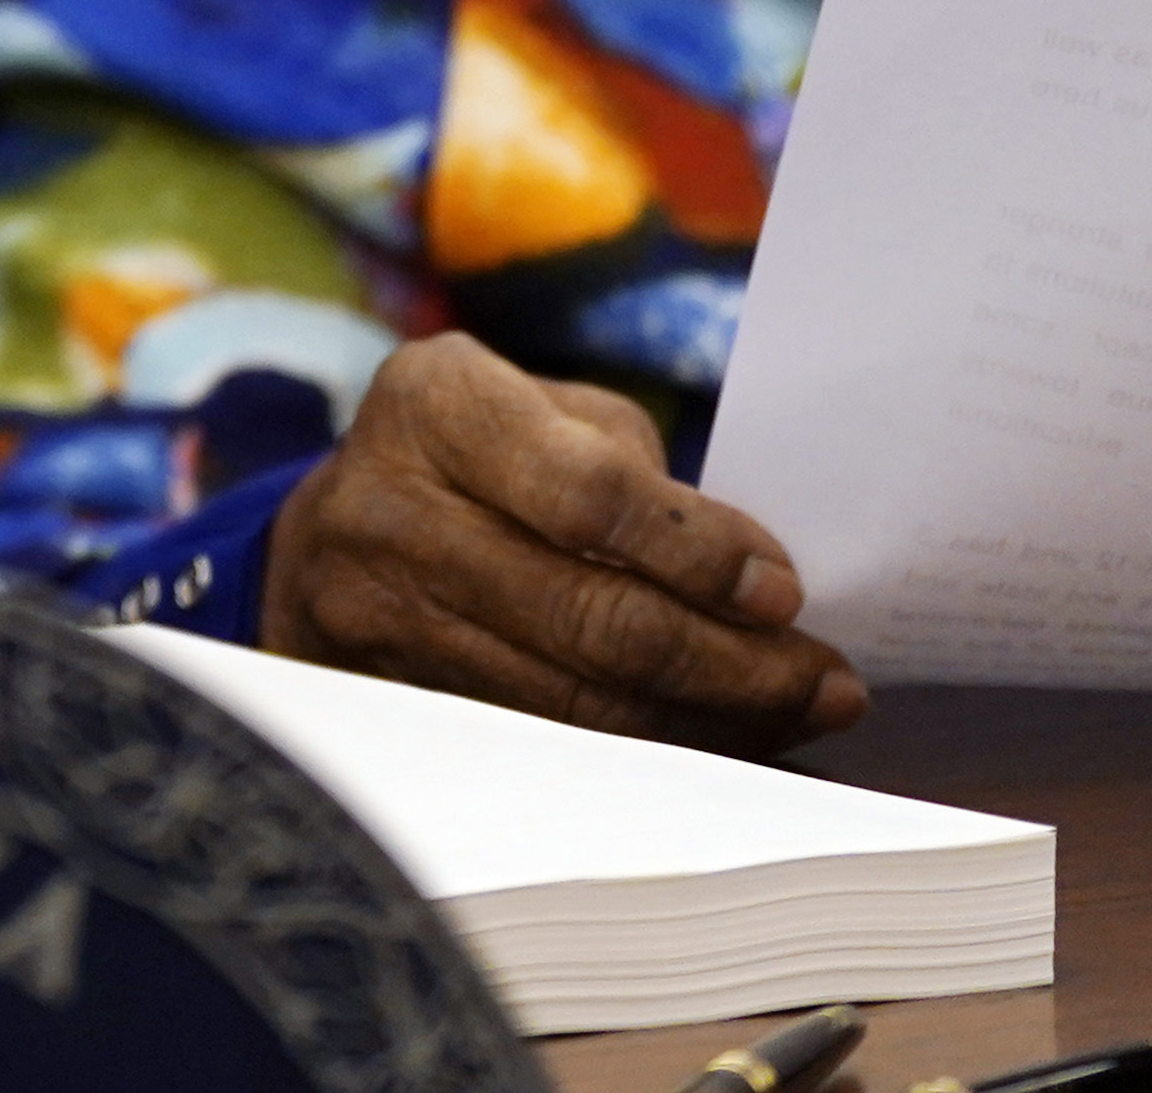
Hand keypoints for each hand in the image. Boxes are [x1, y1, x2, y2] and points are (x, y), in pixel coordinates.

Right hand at [259, 331, 866, 754]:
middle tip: (824, 682)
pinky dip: (646, 747)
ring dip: (706, 720)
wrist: (327, 529)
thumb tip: (755, 596)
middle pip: (586, 615)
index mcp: (434, 406)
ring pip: (572, 700)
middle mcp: (388, 509)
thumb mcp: (541, 409)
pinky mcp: (390, 698)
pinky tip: (716, 737)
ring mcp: (376, 615)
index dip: (698, 552)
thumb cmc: (476, 454)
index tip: (784, 591)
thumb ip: (632, 476)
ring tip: (796, 714)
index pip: (586, 492)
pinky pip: (543, 743)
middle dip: (730, 662)